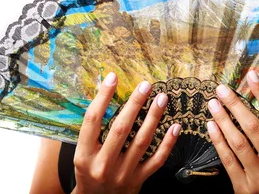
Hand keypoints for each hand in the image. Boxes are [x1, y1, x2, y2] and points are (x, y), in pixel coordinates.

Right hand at [72, 72, 181, 193]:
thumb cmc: (89, 172)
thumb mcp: (83, 154)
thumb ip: (92, 130)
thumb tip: (106, 93)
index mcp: (84, 155)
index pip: (92, 120)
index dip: (102, 97)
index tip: (112, 77)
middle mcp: (103, 164)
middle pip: (121, 128)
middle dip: (134, 104)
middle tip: (146, 85)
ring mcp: (123, 174)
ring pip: (142, 141)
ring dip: (153, 117)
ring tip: (162, 98)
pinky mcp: (138, 180)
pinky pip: (156, 159)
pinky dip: (168, 143)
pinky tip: (175, 126)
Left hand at [206, 70, 258, 193]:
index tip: (251, 75)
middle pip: (254, 127)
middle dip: (235, 105)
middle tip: (222, 89)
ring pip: (238, 142)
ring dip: (223, 120)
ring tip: (213, 104)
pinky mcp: (244, 187)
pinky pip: (228, 159)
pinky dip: (218, 140)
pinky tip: (211, 125)